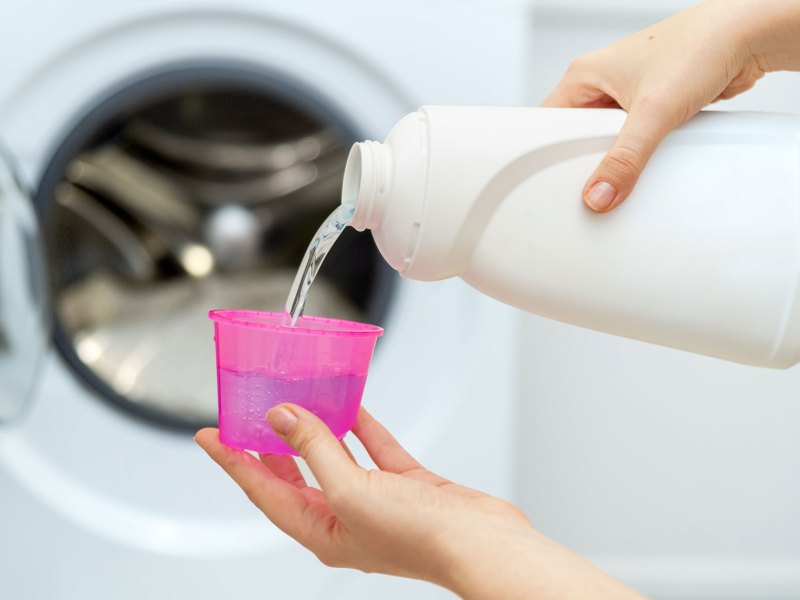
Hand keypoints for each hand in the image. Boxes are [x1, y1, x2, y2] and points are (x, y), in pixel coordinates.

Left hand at [196, 405, 642, 598]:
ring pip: (335, 458)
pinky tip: (351, 405)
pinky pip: (373, 449)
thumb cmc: (419, 537)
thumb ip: (315, 449)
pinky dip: (360, 427)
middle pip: (295, 476)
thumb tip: (282, 418)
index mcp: (322, 532)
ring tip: (295, 402)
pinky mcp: (404, 485)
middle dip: (268, 447)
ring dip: (315, 430)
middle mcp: (345, 518)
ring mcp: (376, 501)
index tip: (210, 437)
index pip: (264, 491)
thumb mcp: (350, 490)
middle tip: (247, 417)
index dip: (234, 462)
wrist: (480, 542)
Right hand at [543, 0, 799, 211]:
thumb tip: (599, 194)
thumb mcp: (654, 112)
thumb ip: (625, 160)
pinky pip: (632, 139)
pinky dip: (638, 153)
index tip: (555, 181)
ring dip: (617, 157)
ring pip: (606, 139)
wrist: (749, 36)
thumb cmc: (700, 46)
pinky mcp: (651, 105)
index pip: (548, 123)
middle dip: (586, 160)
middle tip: (593, 182)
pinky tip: (645, 162)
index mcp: (584, 74)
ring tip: (622, 170)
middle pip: (576, 136)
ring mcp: (627, 93)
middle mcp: (602, 82)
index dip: (549, 155)